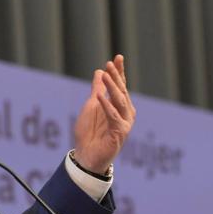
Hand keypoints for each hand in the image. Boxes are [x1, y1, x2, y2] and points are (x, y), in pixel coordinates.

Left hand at [74, 54, 135, 173]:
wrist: (86, 155)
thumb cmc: (89, 132)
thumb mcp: (91, 106)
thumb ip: (97, 90)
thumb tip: (99, 72)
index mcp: (119, 106)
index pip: (120, 86)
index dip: (119, 72)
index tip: (117, 58)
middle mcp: (125, 113)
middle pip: (122, 91)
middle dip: (116, 76)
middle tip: (110, 63)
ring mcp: (124, 123)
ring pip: (120, 101)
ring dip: (112, 87)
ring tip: (106, 74)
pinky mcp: (120, 132)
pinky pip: (113, 116)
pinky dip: (106, 105)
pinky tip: (100, 95)